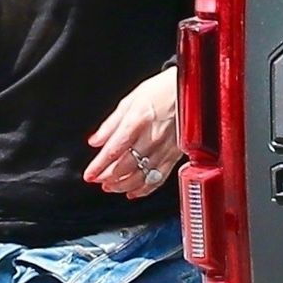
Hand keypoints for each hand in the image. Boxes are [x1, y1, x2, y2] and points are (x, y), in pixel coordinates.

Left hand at [83, 70, 179, 198]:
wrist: (193, 91)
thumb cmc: (162, 91)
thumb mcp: (130, 100)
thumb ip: (111, 124)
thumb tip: (95, 141)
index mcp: (137, 121)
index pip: (113, 151)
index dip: (99, 166)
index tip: (89, 175)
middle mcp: (151, 137)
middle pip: (125, 166)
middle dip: (108, 177)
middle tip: (98, 181)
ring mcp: (165, 149)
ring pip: (141, 176)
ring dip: (123, 185)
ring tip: (111, 187)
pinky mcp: (175, 156)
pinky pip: (159, 178)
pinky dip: (145, 189)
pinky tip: (134, 192)